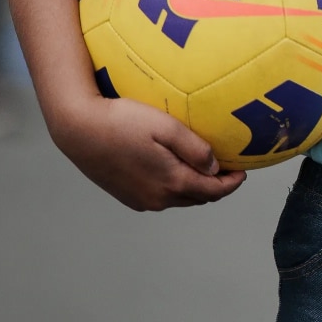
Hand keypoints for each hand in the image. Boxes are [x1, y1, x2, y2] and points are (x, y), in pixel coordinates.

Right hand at [50, 95, 244, 210]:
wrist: (78, 129)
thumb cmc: (123, 122)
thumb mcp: (167, 127)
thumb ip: (195, 149)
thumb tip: (215, 168)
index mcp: (172, 183)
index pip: (214, 191)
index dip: (232, 183)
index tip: (242, 170)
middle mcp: (157, 199)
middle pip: (198, 199)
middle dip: (216, 187)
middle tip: (227, 169)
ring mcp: (140, 200)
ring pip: (179, 199)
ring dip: (195, 188)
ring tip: (204, 168)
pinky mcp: (126, 196)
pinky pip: (160, 197)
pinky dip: (175, 188)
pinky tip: (175, 170)